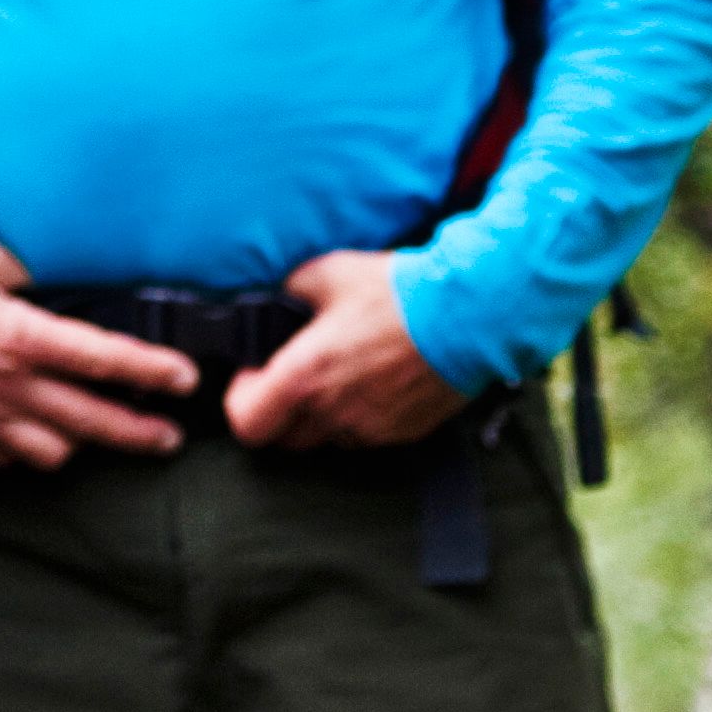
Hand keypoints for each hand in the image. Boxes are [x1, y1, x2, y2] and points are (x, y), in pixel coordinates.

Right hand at [0, 239, 194, 468]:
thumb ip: (26, 276)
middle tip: (168, 438)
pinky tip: (32, 437)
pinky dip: (24, 451)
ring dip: (77, 443)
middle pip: (92, 421)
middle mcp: (8, 386)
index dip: (151, 372)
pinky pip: (6, 459)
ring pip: (52, 452)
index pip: (103, 359)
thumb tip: (51, 285)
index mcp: (20, 336)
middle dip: (138, 432)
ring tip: (92, 434)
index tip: (184, 380)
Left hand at [222, 250, 461, 450]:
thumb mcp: (329, 272)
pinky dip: (361, 417)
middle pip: (285, 438)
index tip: (254, 376)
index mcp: (305, 376)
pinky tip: (377, 381)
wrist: (469, 314)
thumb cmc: (399, 291)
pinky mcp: (402, 434)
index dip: (242, 400)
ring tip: (344, 374)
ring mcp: (369, 429)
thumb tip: (276, 301)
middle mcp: (333, 412)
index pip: (246, 422)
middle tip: (297, 374)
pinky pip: (366, 437)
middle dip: (282, 411)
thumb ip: (290, 291)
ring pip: (327, 439)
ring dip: (324, 416)